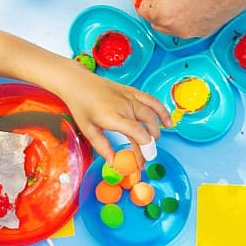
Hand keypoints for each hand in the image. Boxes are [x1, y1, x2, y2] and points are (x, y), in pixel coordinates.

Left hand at [54, 65, 169, 162]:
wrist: (78, 82)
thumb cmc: (81, 106)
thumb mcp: (88, 130)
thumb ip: (103, 147)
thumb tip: (114, 163)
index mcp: (112, 116)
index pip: (136, 132)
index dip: (143, 148)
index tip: (142, 161)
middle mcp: (124, 105)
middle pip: (146, 125)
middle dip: (150, 144)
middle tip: (145, 157)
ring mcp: (130, 97)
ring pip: (152, 114)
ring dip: (156, 130)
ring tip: (155, 143)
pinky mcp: (133, 92)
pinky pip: (152, 101)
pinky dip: (162, 112)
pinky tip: (167, 123)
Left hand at [132, 0, 245, 37]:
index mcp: (165, 13)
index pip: (141, 8)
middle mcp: (178, 28)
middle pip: (155, 18)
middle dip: (152, 1)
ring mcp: (195, 31)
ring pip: (171, 24)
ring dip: (167, 8)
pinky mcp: (209, 28)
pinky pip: (187, 24)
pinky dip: (182, 13)